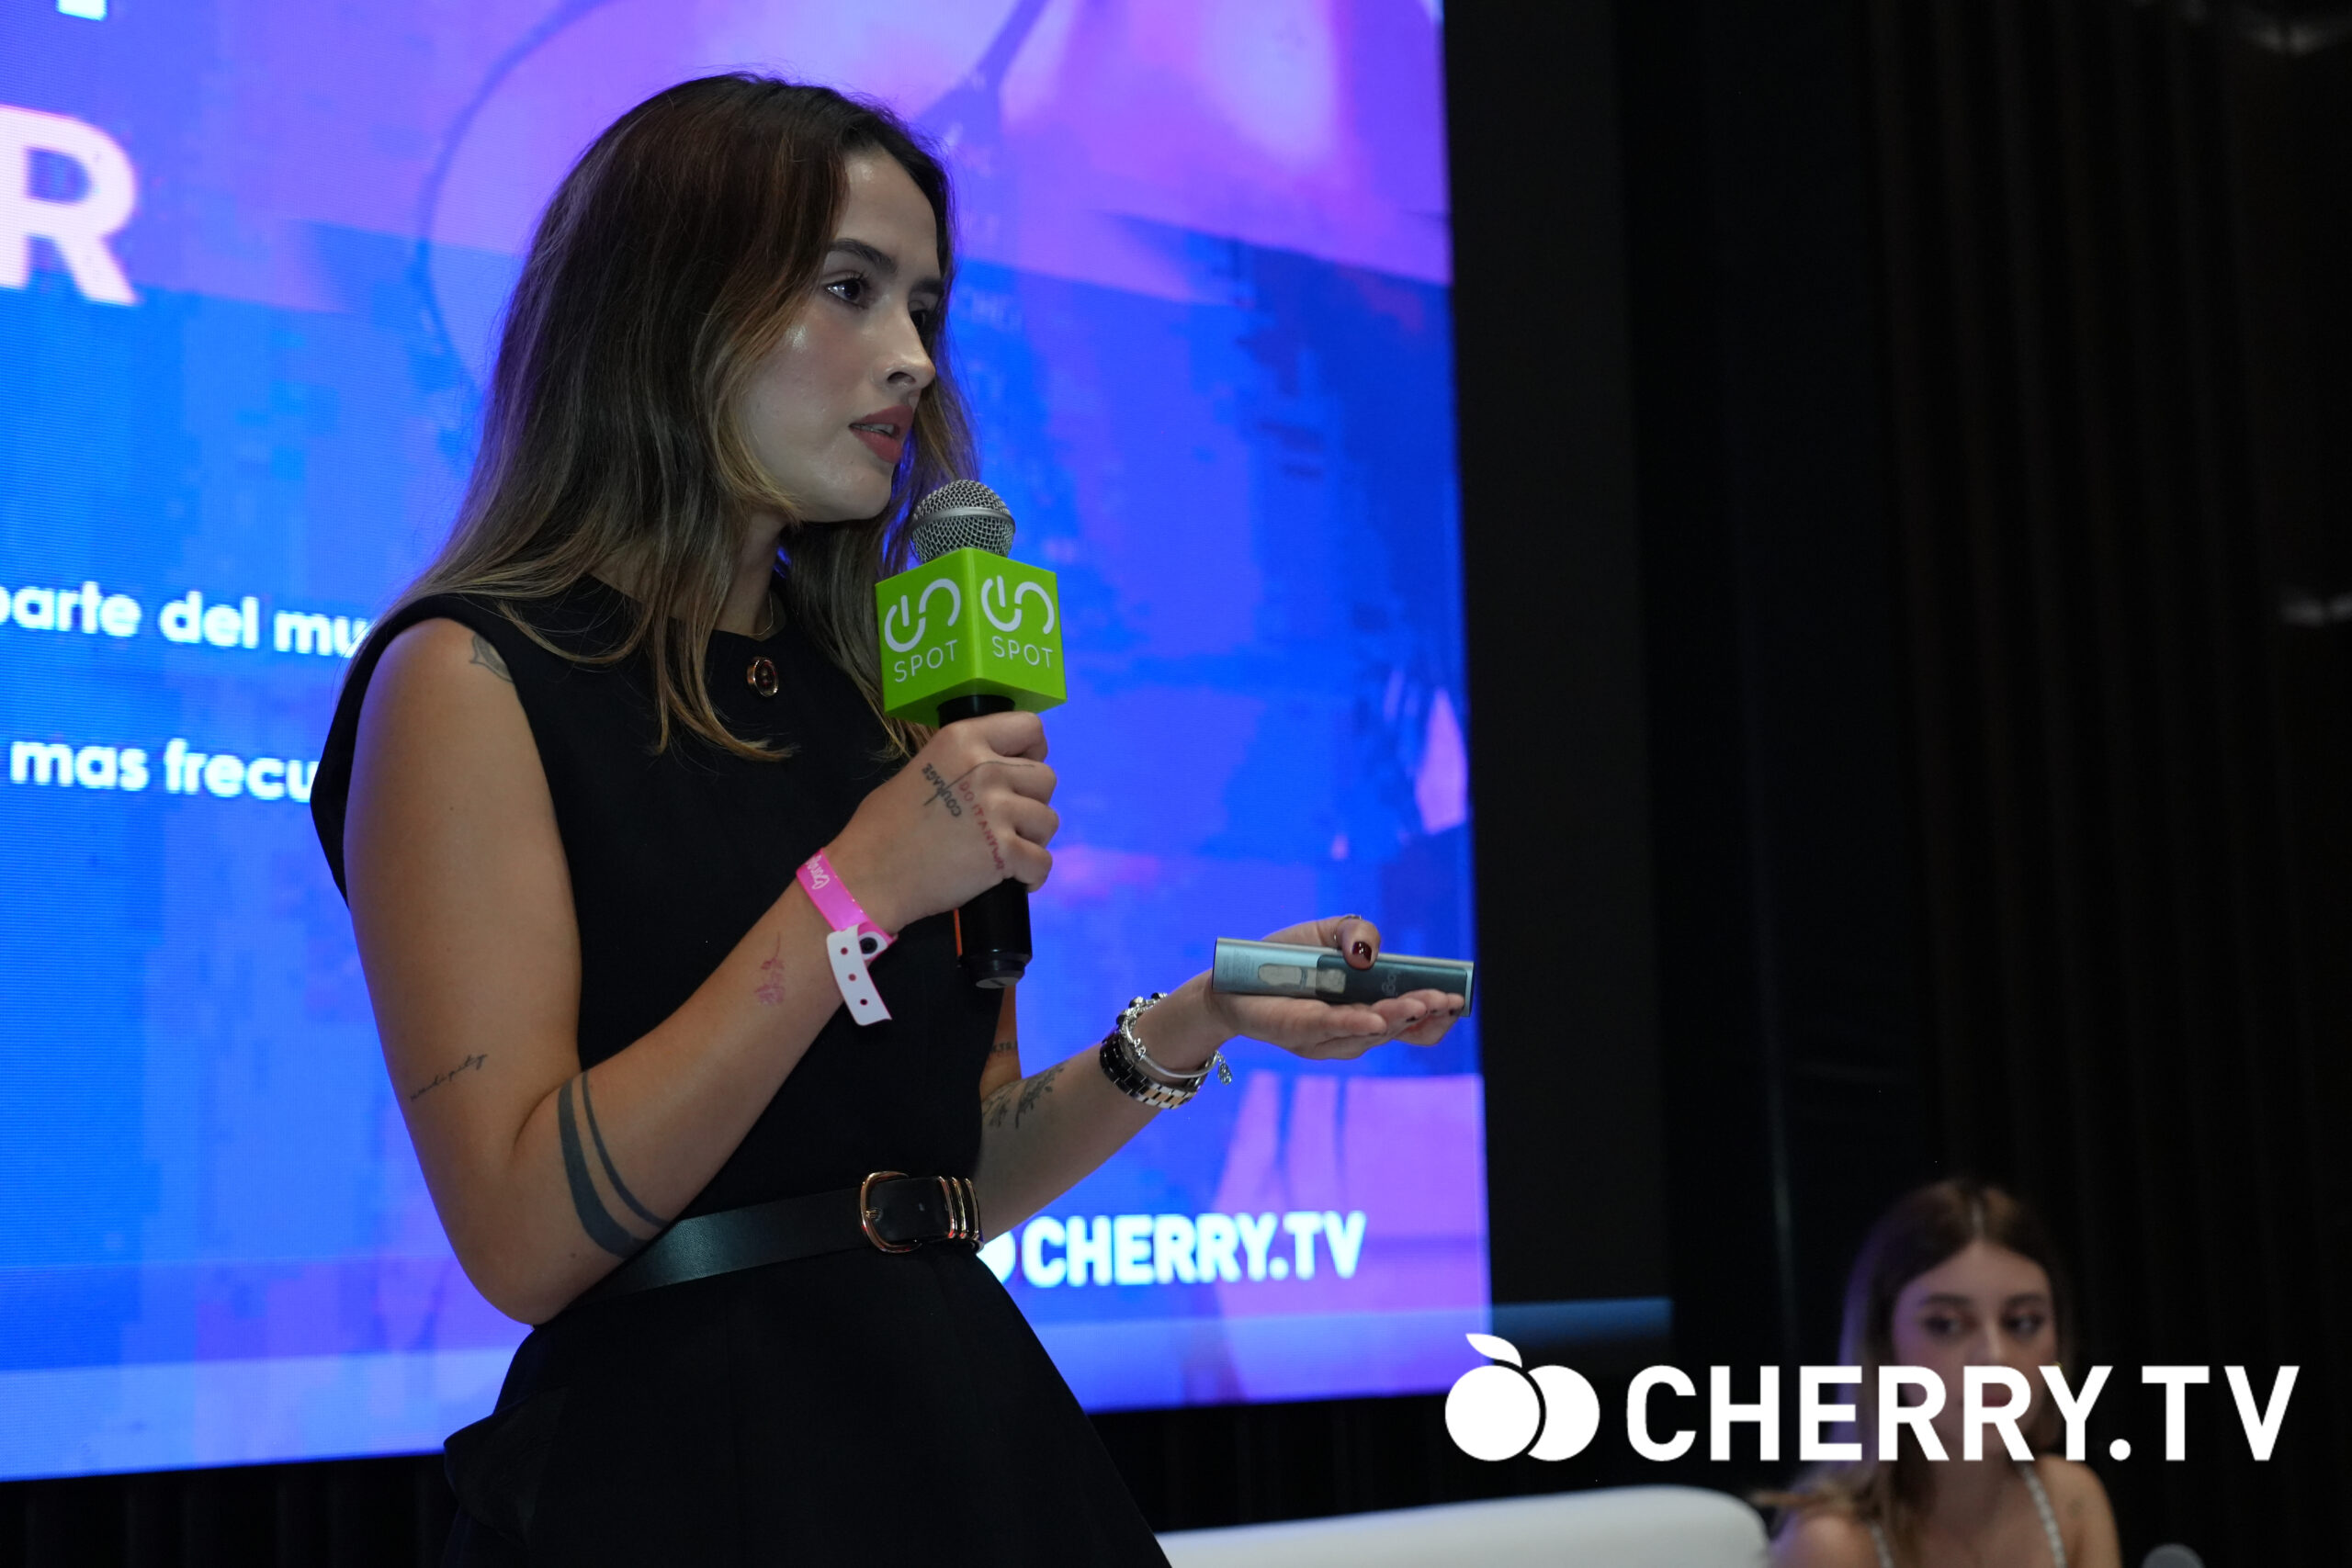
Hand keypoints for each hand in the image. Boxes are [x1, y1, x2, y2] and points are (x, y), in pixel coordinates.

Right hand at [822, 712, 1057, 932]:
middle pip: (1046, 777)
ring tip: (1005, 850)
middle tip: (1005, 820)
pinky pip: (1043, 862)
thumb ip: (963, 762)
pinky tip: (1015, 878)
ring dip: (1032, 838)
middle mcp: (986, 769)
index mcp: (962, 740)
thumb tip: (997, 766)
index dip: (1032, 750)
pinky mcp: (1005, 852)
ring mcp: (998, 811)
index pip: (1030, 726)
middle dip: (1031, 801)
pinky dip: (1032, 874)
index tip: (1019, 772)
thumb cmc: (883, 827)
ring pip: (1049, 820)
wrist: (869, 876)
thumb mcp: (920, 769)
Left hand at [1187, 914, 1463, 1063]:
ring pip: (1370, 1032)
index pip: (1411, 1024)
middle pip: (1397, 1029)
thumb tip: (1369, 953)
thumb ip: (1356, 933)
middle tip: (1446, 1000)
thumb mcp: (1327, 933)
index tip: (1455, 1001)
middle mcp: (1352, 1029)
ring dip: (1397, 1018)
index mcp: (1368, 1008)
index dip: (1435, 1016)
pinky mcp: (1298, 1034)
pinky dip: (1356, 1024)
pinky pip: (1331, 1029)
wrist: (1233, 976)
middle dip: (1424, 1014)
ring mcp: (1327, 1038)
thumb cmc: (1286, 958)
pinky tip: (1376, 1018)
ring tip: (1420, 1003)